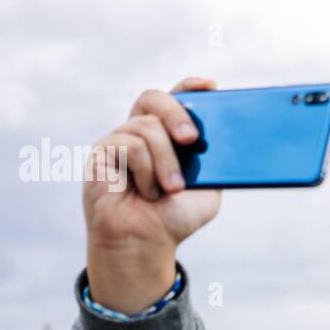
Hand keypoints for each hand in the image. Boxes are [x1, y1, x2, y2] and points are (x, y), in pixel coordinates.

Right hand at [83, 76, 222, 313]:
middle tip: (192, 140)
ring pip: (146, 127)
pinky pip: (129, 145)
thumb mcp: (207, 190)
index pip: (174, 98)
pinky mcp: (101, 153)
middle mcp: (139, 132)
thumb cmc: (173, 218)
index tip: (211, 86)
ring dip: (166, 161)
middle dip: (177, 113)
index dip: (190, 87)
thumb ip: (214, 164)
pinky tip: (147, 191)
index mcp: (165, 136)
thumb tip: (229, 140)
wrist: (145, 243)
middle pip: (153, 98)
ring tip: (172, 189)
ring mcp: (118, 140)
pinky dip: (146, 170)